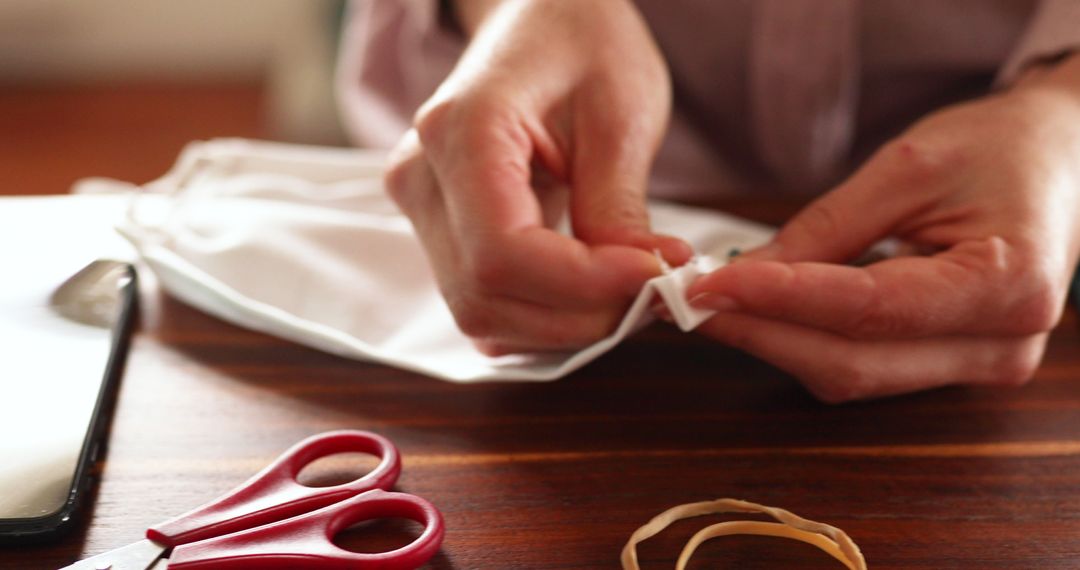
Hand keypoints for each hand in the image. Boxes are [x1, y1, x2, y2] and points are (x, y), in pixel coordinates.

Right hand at [385, 0, 689, 354]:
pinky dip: (539, 314)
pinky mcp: (439, 226)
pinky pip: (481, 298)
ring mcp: (422, 205)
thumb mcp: (622, 112)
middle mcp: (422, 175)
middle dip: (579, 314)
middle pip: (486, 295)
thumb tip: (639, 287)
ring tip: (627, 288)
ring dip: (562, 322)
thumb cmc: (583, 41)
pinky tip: (588, 292)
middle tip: (654, 290)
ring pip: (480, 311)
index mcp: (462, 130)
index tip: (655, 276)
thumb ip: (618, 206)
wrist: (541, 14)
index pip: (504, 253)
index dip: (583, 285)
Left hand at [686, 55, 1079, 401]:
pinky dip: (804, 343)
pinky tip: (762, 313)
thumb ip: (827, 226)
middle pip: (854, 361)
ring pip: (851, 375)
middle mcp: (999, 345)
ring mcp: (977, 366)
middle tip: (690, 302)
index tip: (711, 284)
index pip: (872, 307)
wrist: (1054, 162)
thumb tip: (746, 274)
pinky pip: (862, 368)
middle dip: (763, 333)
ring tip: (716, 303)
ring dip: (775, 343)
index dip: (783, 300)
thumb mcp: (908, 166)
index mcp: (1008, 284)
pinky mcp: (949, 366)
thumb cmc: (995, 150)